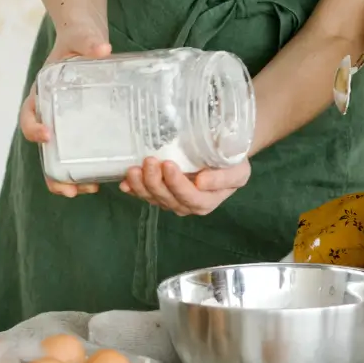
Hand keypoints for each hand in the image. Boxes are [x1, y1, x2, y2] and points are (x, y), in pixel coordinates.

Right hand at [20, 17, 111, 197]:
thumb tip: (103, 48)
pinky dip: (86, 165)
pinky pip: (80, 149)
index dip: (33, 128)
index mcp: (42, 93)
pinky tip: (102, 177)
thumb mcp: (82, 37)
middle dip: (51, 171)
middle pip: (42, 148)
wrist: (87, 39)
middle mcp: (49, 112)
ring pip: (59, 156)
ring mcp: (66, 121)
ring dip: (67, 177)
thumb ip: (89, 41)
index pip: (29, 114)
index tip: (47, 135)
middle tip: (67, 188)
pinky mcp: (83, 125)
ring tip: (84, 191)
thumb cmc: (79, 39)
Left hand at [120, 157, 251, 215]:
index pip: (189, 196)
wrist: (226, 156)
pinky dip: (134, 189)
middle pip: (167, 198)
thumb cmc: (233, 162)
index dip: (176, 183)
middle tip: (150, 161)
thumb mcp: (238, 170)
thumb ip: (223, 178)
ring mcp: (172, 200)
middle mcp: (187, 205)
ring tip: (134, 169)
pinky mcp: (161, 193)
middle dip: (155, 181)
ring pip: (153, 197)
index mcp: (206, 202)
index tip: (168, 165)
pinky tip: (125, 183)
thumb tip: (201, 182)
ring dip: (141, 185)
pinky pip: (145, 195)